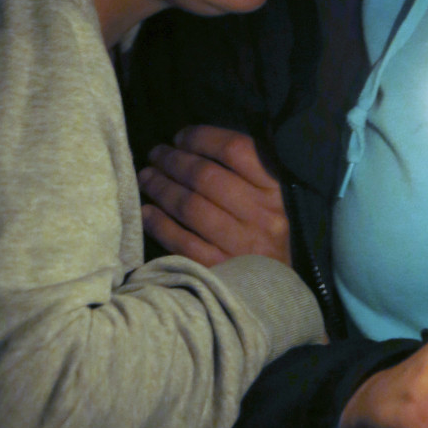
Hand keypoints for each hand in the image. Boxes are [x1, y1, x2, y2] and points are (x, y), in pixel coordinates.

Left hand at [138, 126, 290, 266]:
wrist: (282, 291)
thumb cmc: (274, 232)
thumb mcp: (276, 196)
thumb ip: (249, 170)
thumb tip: (198, 144)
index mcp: (278, 188)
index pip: (235, 149)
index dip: (201, 137)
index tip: (180, 136)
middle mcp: (262, 214)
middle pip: (205, 176)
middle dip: (173, 160)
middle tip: (156, 153)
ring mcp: (241, 245)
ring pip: (190, 206)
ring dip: (161, 187)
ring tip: (146, 177)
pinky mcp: (222, 270)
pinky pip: (182, 242)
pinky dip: (160, 224)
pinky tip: (146, 212)